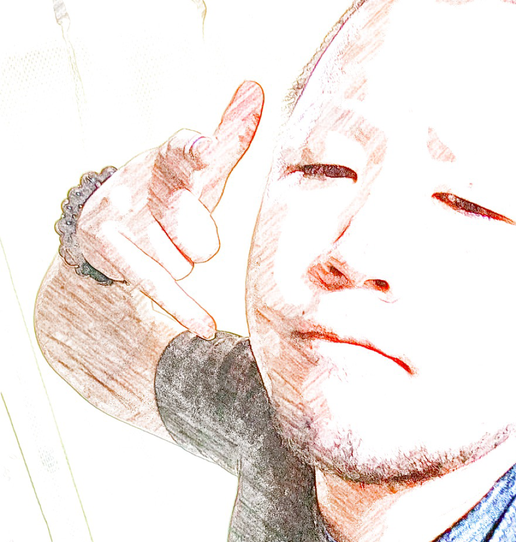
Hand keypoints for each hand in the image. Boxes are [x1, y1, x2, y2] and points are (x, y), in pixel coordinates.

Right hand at [77, 81, 263, 338]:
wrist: (108, 214)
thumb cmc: (171, 189)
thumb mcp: (199, 165)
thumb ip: (230, 135)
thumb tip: (254, 89)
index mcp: (173, 156)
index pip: (189, 151)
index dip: (199, 151)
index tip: (206, 151)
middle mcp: (145, 178)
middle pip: (200, 229)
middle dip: (199, 238)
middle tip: (180, 225)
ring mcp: (122, 212)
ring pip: (183, 260)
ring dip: (179, 258)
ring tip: (159, 240)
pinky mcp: (109, 244)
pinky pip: (159, 283)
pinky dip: (182, 306)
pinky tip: (206, 326)